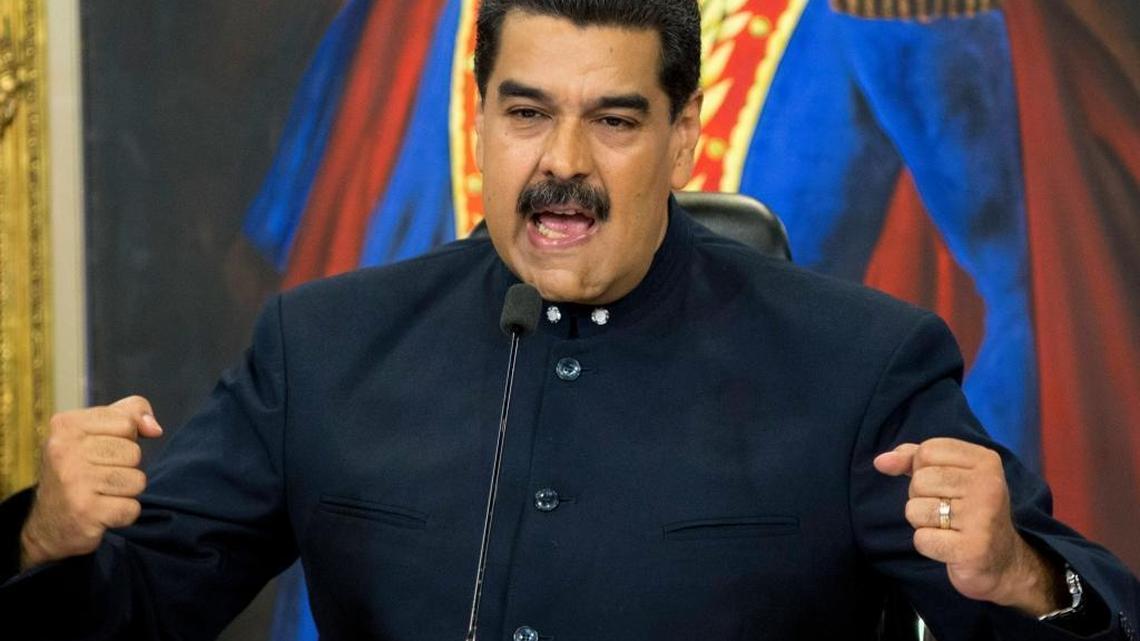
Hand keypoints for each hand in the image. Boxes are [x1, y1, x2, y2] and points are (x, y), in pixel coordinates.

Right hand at [20, 396, 163, 570]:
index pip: (127, 422)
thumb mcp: (97, 431)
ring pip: (137, 481)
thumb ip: (130, 414)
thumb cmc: (81, 470)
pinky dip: (123, 514)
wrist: (49, 524)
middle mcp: (64, 451)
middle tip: (99, 478)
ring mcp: (73, 482)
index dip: (125, 439)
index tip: (101, 452)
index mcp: (66, 425)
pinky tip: (101, 513)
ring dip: (126, 492)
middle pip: (134, 453)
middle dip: (126, 468)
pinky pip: (132, 508)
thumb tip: (155, 428)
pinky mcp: (85, 512)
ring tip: (101, 494)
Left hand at [874, 438, 1062, 615]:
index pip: (926, 451)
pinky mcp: (973, 549)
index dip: (922, 469)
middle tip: (947, 511)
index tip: (944, 486)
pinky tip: (950, 546)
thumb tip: (880, 461)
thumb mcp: (947, 475)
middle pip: (919, 480)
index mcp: (985, 460)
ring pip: (915, 509)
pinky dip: (928, 545)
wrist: (1003, 562)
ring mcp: (982, 517)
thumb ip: (912, 459)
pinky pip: (921, 539)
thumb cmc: (968, 511)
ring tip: (948, 527)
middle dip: (920, 498)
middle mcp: (988, 485)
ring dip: (922, 523)